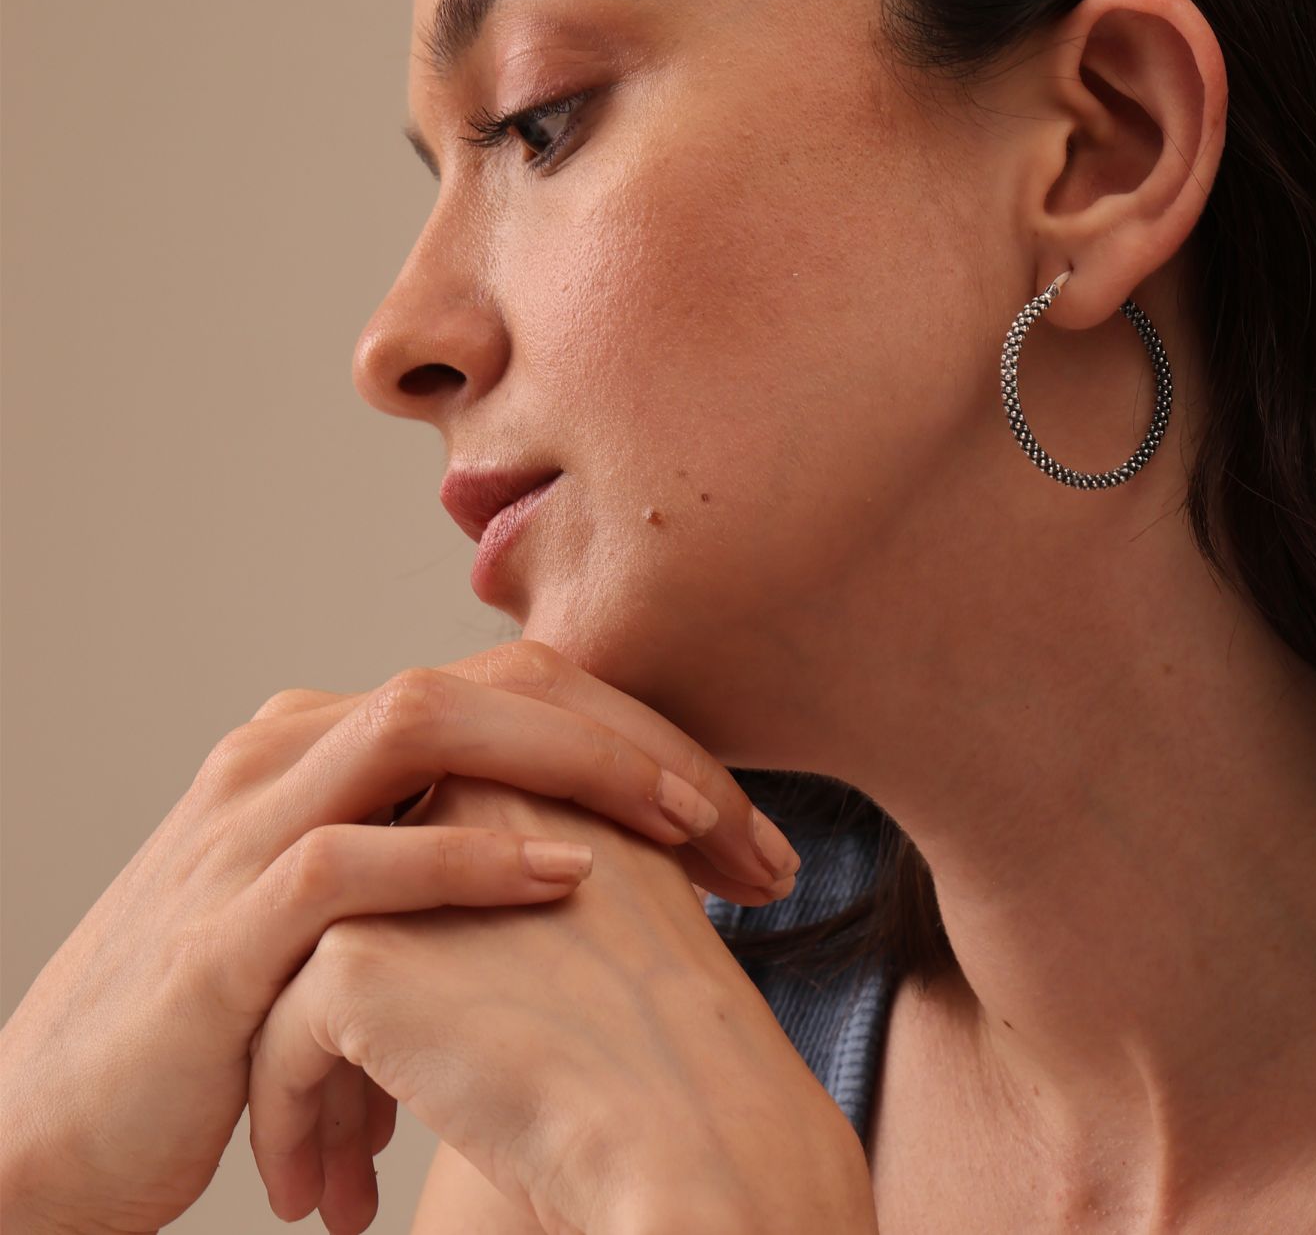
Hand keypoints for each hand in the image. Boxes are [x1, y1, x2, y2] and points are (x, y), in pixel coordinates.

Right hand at [0, 639, 801, 1234]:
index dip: (639, 738)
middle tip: (750, 829)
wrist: (52, 1126)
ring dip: (575, 768)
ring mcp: (246, 822)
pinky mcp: (220, 925)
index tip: (738, 827)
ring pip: (424, 731)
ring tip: (688, 823)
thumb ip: (436, 855)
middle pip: (492, 686)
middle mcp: (288, 749)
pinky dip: (466, 859)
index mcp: (327, 740)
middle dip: (636, 743)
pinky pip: (352, 859)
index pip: (513, 690)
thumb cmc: (231, 1020)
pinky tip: (565, 879)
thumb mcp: (351, 913)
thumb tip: (580, 861)